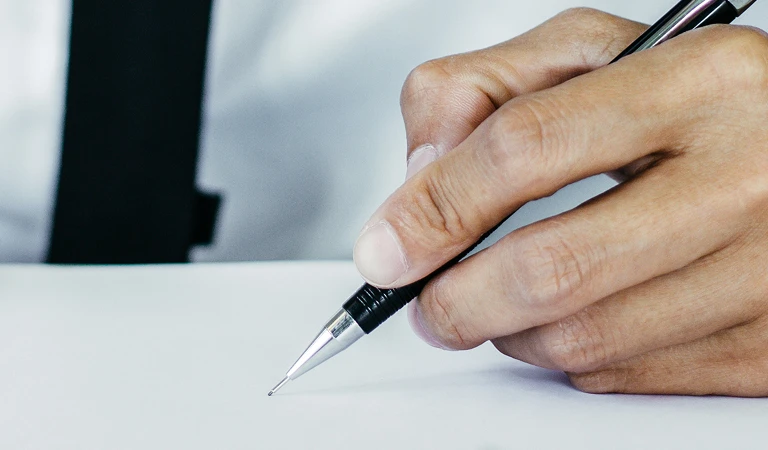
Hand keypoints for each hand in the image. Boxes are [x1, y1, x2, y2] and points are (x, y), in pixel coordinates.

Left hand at [352, 8, 767, 396]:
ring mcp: (767, 271)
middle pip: (553, 267)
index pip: (526, 147)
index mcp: (698, 84)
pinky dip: (574, 357)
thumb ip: (484, 90)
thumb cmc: (699, 103)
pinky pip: (628, 376)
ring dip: (511, 332)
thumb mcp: (593, 55)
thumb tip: (420, 178)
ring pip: (584, 340)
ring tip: (502, 303)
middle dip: (457, 302)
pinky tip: (577, 317)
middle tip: (429, 307)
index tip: (388, 249)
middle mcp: (746, 178)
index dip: (437, 206)